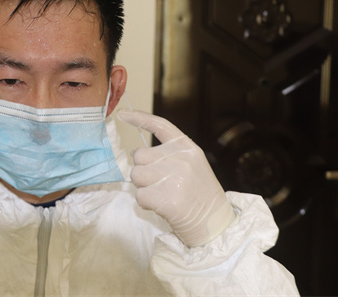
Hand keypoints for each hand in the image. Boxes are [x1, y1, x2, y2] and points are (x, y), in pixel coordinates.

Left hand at [118, 110, 233, 246]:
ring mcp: (174, 178)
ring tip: (162, 194)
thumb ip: (168, 155)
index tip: (122, 114)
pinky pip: (139, 195)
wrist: (215, 223)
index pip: (159, 125)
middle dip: (143, 170)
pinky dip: (145, 203)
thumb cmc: (199, 194)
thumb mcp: (192, 164)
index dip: (139, 118)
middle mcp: (180, 159)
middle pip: (139, 156)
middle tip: (161, 183)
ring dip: (143, 187)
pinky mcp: (166, 199)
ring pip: (136, 175)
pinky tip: (162, 206)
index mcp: (187, 147)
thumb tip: (136, 153)